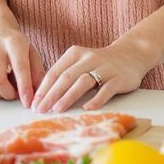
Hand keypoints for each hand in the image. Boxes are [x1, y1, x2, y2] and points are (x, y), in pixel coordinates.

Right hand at [0, 22, 44, 107]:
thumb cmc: (13, 41)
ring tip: (4, 87)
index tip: (28, 102)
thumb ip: (37, 71)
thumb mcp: (30, 50)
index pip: (19, 67)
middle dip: (8, 94)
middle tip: (14, 94)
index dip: (24, 87)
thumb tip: (38, 93)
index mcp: (13, 42)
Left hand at [32, 41, 152, 112]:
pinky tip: (87, 108)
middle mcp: (88, 58)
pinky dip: (96, 99)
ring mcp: (104, 67)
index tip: (33, 103)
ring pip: (82, 82)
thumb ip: (65, 74)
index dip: (43, 88)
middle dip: (51, 95)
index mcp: (74, 53)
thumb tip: (43, 96)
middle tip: (41, 110)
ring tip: (57, 109)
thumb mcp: (80, 62)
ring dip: (68, 97)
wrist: (131, 55)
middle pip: (65, 77)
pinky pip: (105, 90)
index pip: (55, 72)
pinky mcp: (118, 78)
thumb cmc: (98, 63)